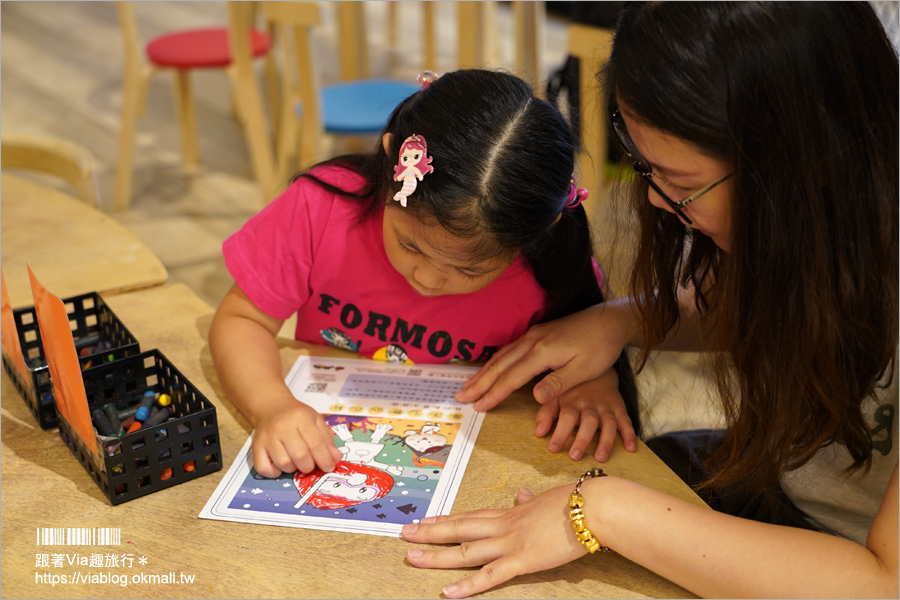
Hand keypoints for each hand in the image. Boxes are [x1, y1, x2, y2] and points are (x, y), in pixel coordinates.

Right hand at [252, 398, 342, 476]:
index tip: (329, 467)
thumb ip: (326, 440)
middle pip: (300, 455)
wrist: (272, 407)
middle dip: (309, 466)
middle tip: (310, 464)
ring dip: (293, 468)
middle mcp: (282, 427)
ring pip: (283, 463)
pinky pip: (264, 468)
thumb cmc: (296, 416)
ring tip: (295, 460)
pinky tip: (280, 465)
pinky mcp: (256, 447)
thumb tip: (336, 459)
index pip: (315, 443)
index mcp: (300, 418)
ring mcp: (267, 437)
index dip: (324, 459)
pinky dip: (274, 472)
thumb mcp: (315, 421)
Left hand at [402, 484, 587, 598]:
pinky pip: (489, 575)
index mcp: (511, 513)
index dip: (447, 519)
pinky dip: (467, 585)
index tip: (428, 519)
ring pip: (465, 551)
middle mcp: (504, 526)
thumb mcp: (547, 498)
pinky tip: (447, 592)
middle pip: (459, 529)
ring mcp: (510, 543)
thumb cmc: (577, 502)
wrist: (594, 507)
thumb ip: (530, 500)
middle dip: (430, 532)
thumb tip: (522, 494)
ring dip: (436, 555)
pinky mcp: (522, 560)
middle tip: (405, 533)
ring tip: (412, 558)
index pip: (471, 516)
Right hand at [455, 302, 633, 410]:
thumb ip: (558, 383)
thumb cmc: (600, 347)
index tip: (477, 407)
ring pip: (501, 356)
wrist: (609, 320)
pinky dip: (495, 362)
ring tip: (467, 385)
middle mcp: (532, 341)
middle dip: (479, 383)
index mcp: (542, 352)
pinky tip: (490, 368)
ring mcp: (533, 335)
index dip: (493, 394)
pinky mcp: (537, 333)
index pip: (511, 378)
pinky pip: (509, 349)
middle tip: (460, 397)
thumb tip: (535, 398)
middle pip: (499, 366)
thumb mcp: (584, 369)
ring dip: (484, 372)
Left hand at [536, 371, 636, 461]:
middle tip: (574, 456)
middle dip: (582, 439)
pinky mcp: (620, 410)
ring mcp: (606, 407)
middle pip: (588, 422)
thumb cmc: (572, 390)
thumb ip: (546, 414)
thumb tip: (538, 433)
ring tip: (600, 458)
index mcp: (572, 401)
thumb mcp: (556, 398)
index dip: (560, 432)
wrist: (597, 371)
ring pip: (609, 424)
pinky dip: (630, 435)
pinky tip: (630, 448)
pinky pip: (627, 422)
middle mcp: (590, 405)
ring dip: (605, 441)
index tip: (553, 448)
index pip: (566, 416)